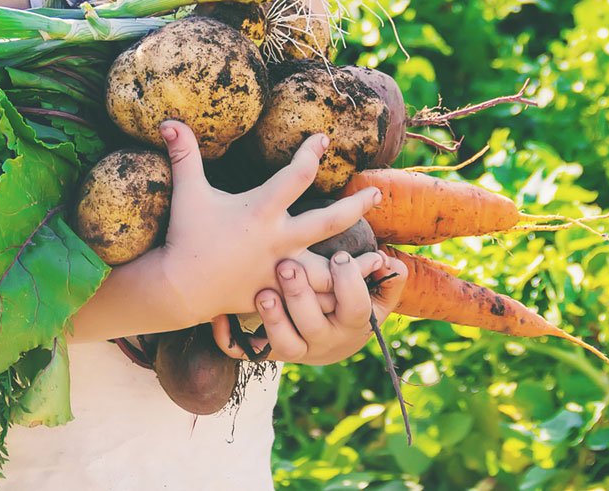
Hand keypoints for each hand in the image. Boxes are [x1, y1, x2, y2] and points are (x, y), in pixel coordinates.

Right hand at [157, 119, 381, 324]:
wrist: (180, 288)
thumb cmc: (186, 236)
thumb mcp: (188, 192)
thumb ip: (184, 155)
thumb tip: (169, 120)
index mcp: (261, 210)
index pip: (297, 175)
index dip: (312, 152)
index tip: (323, 139)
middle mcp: (278, 239)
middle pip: (330, 221)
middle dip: (356, 205)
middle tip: (376, 192)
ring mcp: (281, 270)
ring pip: (331, 269)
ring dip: (356, 264)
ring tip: (381, 258)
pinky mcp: (279, 294)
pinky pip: (314, 298)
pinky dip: (335, 297)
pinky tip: (353, 293)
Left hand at [210, 250, 407, 364]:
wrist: (325, 340)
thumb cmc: (348, 304)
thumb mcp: (374, 296)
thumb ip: (387, 280)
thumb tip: (391, 264)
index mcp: (351, 323)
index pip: (355, 308)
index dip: (349, 284)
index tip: (338, 256)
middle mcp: (321, 341)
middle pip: (313, 326)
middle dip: (301, 297)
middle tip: (288, 266)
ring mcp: (293, 348)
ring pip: (282, 343)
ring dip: (272, 318)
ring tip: (262, 293)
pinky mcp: (265, 351)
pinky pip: (243, 352)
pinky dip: (228, 337)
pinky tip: (217, 317)